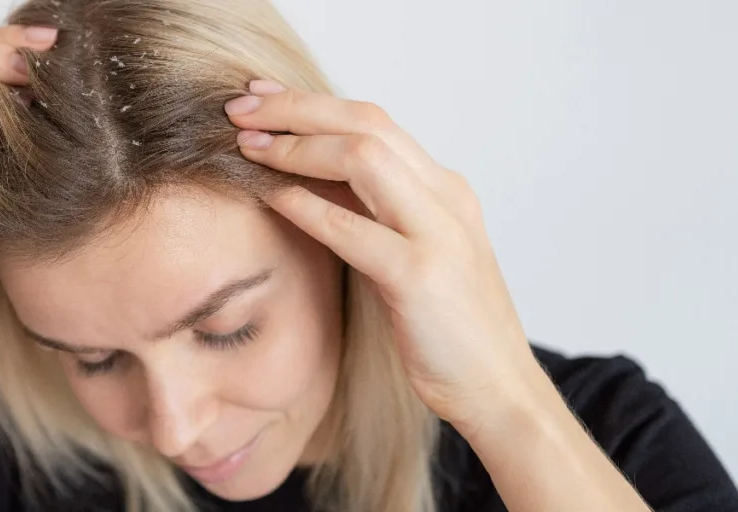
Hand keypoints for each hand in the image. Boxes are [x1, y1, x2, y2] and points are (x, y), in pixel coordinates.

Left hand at [225, 80, 546, 429]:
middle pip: (366, 123)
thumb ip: (374, 213)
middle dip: (296, 107)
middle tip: (240, 106)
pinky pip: (352, 228)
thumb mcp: (412, 253)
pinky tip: (270, 195)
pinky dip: (306, 205)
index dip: (312, 104)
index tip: (262, 99)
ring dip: (295, 146)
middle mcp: (446, 197)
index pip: (374, 121)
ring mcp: (438, 233)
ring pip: (362, 158)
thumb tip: (309, 181)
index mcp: (444, 188)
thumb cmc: (448, 326)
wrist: (497, 387)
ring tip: (246, 145)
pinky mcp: (420, 277)